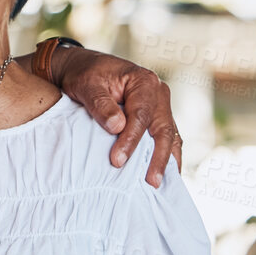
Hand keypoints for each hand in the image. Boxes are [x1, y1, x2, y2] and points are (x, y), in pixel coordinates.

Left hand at [46, 49, 181, 187]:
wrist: (85, 69)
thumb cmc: (85, 76)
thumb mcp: (87, 85)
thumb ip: (101, 105)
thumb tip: (117, 127)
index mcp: (144, 82)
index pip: (141, 115)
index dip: (131, 140)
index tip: (117, 160)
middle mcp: (159, 93)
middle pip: (164, 129)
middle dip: (158, 157)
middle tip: (151, 182)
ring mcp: (161, 107)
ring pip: (170, 136)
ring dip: (166, 161)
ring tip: (159, 185)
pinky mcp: (157, 118)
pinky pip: (167, 139)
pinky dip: (166, 157)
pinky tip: (163, 176)